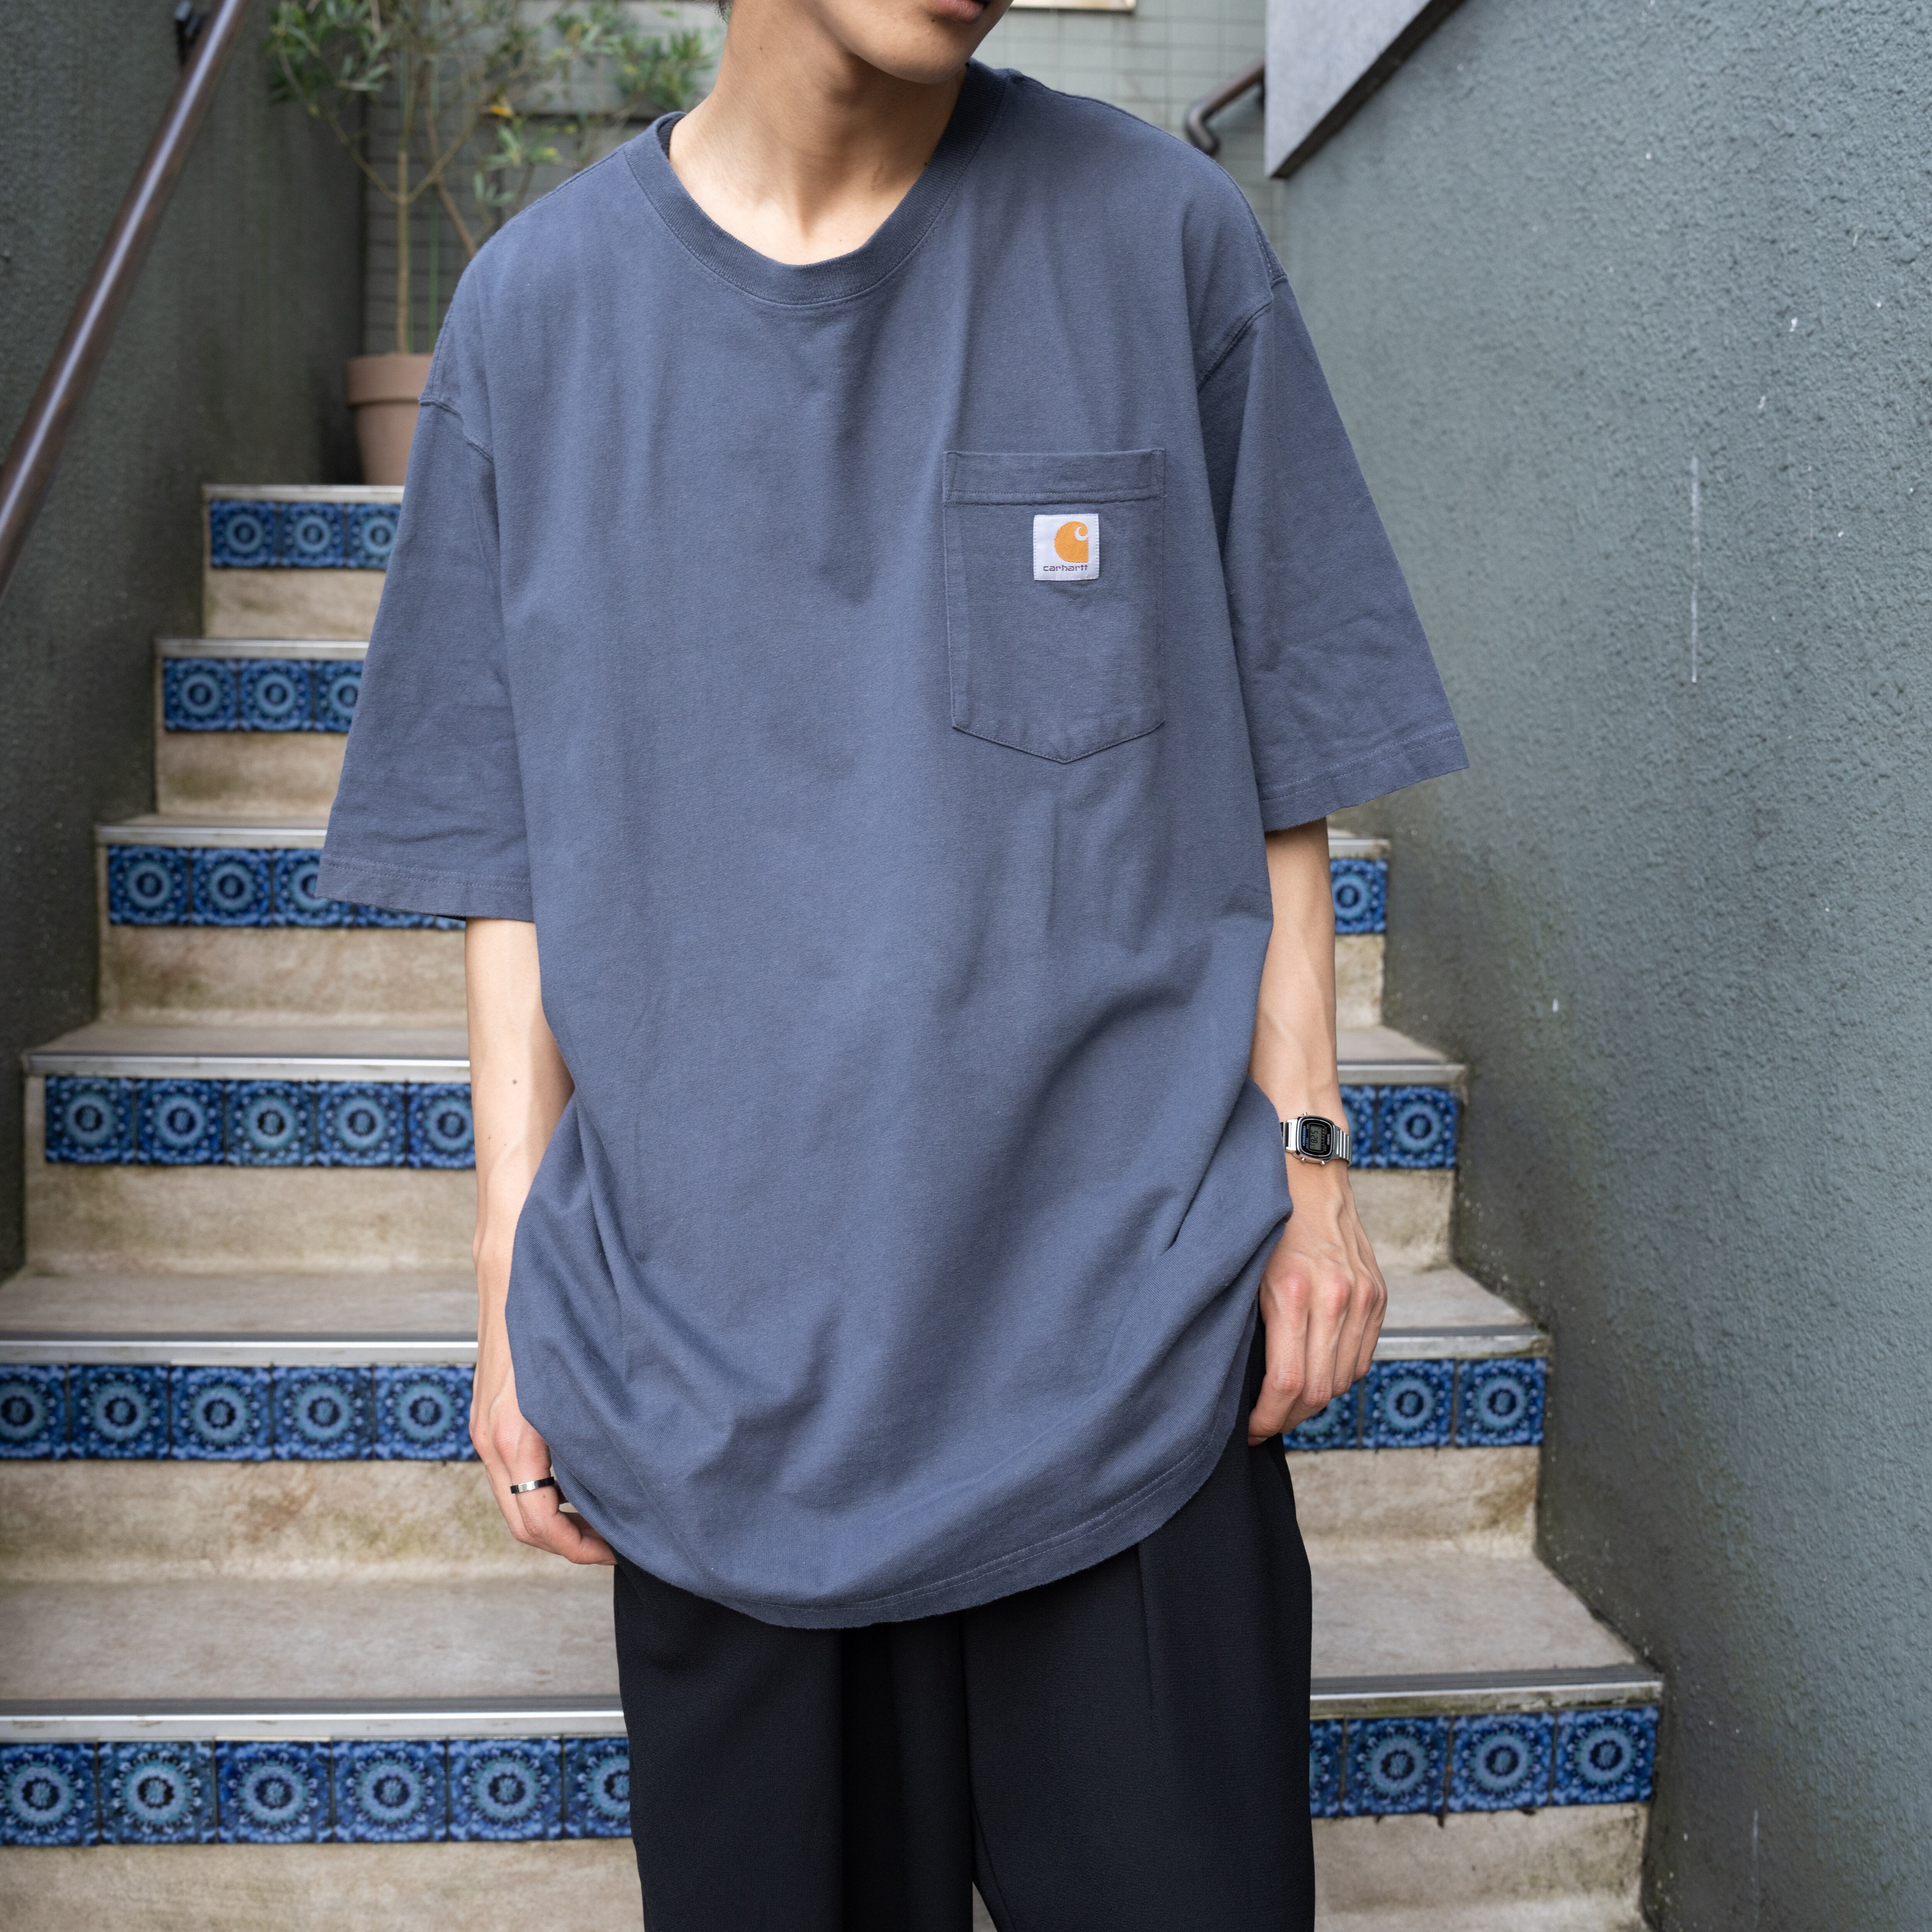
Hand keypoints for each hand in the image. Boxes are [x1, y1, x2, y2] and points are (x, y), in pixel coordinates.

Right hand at [470, 1312, 614, 1565]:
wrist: (513, 1267)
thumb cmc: (551, 1313)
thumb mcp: (578, 1380)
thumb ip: (591, 1429)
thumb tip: (629, 1474)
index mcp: (514, 1436)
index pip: (537, 1522)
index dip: (577, 1547)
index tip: (616, 1551)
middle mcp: (491, 1439)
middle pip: (523, 1523)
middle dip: (568, 1542)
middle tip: (614, 1544)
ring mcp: (485, 1429)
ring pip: (516, 1499)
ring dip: (555, 1518)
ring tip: (603, 1517)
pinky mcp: (488, 1417)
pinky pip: (513, 1472)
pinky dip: (543, 1490)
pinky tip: (578, 1480)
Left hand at [1247, 1157, 1386, 1443]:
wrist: (1305, 1170)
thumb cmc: (1260, 1218)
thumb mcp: (1239, 1268)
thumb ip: (1245, 1321)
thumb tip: (1234, 1381)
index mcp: (1293, 1294)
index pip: (1287, 1384)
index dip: (1267, 1418)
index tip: (1250, 1428)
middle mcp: (1335, 1297)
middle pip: (1319, 1390)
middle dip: (1289, 1416)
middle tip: (1265, 1420)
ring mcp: (1362, 1296)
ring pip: (1344, 1379)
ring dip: (1316, 1399)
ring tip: (1288, 1400)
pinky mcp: (1377, 1294)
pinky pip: (1362, 1356)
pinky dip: (1339, 1372)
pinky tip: (1315, 1368)